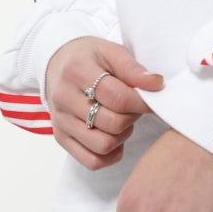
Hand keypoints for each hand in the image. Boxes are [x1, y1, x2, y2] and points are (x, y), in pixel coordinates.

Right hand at [45, 37, 163, 170]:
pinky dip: (110, 154)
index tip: (152, 97)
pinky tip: (114, 136)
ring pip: (103, 145)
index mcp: (77, 71)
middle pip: (112, 123)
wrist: (57, 64)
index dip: (142, 102)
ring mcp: (60, 121)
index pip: (118, 98)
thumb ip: (132, 68)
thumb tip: (156, 84)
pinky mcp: (61, 137)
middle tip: (134, 105)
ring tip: (123, 118)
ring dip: (122, 136)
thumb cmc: (88, 56)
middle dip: (133, 116)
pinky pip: (91, 161)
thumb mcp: (110, 50)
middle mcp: (64, 98)